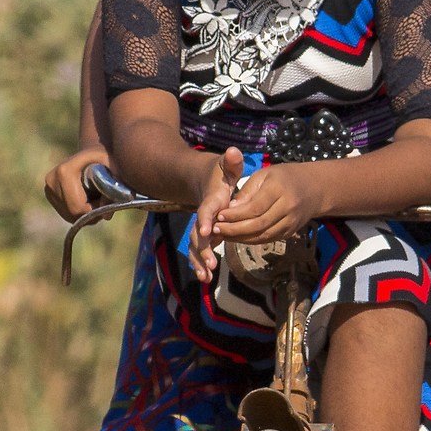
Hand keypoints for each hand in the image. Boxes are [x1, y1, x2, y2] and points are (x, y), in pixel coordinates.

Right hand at [43, 145, 112, 222]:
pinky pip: (66, 213)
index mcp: (64, 172)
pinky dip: (79, 212)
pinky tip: (88, 199)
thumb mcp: (115, 169)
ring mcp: (48, 187)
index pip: (78, 207)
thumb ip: (114, 191)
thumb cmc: (106, 159)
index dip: (94, 210)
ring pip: (69, 215)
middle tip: (103, 200)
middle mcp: (52, 180)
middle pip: (73, 213)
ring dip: (86, 213)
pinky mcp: (49, 193)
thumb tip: (106, 216)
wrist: (93, 153)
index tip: (106, 199)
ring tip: (97, 197)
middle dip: (91, 213)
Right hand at [188, 148, 245, 279]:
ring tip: (206, 277)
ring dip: (200, 261)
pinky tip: (205, 278)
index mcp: (211, 201)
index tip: (208, 232)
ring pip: (196, 246)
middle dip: (203, 249)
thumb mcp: (225, 166)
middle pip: (199, 234)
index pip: (206, 211)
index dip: (206, 220)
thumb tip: (234, 152)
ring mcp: (201, 227)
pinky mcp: (203, 235)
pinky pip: (200, 250)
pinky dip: (201, 263)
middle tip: (211, 264)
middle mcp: (203, 216)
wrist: (201, 180)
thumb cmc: (219, 174)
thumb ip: (230, 162)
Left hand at [213, 161, 323, 248]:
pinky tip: (237, 237)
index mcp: (279, 189)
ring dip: (241, 238)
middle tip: (217, 229)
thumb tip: (230, 210)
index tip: (219, 216)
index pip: (254, 207)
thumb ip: (247, 192)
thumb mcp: (264, 175)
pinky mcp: (291, 232)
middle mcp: (288, 207)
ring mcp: (291, 222)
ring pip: (263, 235)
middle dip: (235, 229)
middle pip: (258, 224)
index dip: (235, 215)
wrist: (314, 188)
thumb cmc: (284, 177)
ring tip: (223, 235)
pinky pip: (268, 239)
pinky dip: (251, 240)